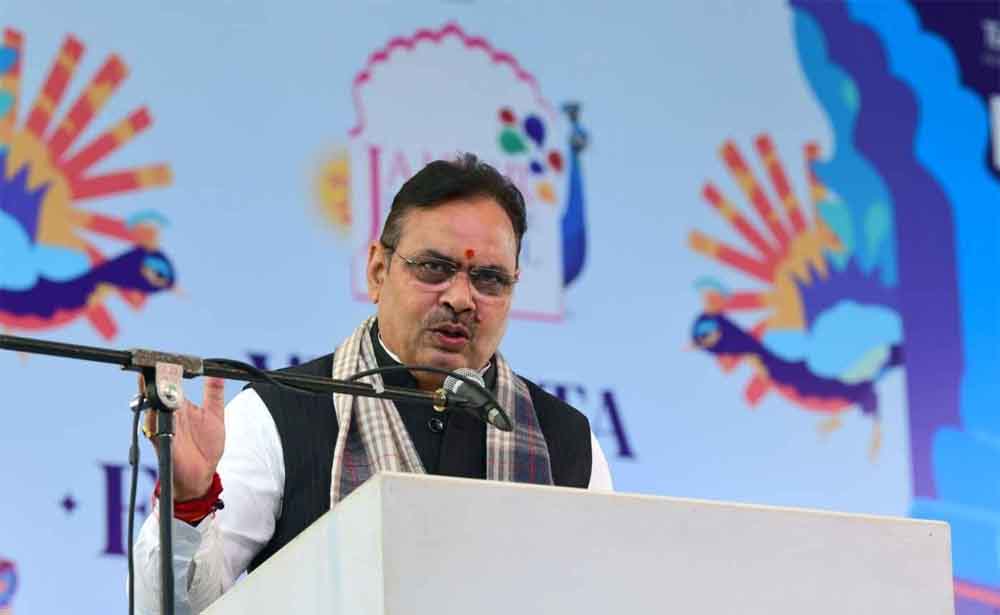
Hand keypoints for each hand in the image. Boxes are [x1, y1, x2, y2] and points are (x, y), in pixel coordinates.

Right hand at [142, 376, 225, 500]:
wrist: (201, 474)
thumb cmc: (206, 445)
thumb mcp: (214, 414)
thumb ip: (213, 393)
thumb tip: (218, 371)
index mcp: (179, 405)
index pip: (170, 382)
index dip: (167, 370)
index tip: (169, 358)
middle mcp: (168, 414)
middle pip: (157, 391)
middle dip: (157, 379)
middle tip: (160, 365)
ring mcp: (162, 427)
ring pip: (152, 407)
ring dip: (155, 397)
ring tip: (159, 384)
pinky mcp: (160, 442)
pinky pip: (153, 429)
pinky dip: (155, 420)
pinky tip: (159, 412)